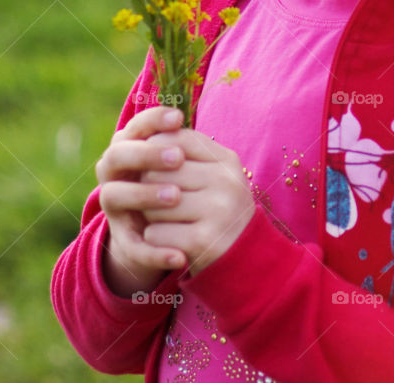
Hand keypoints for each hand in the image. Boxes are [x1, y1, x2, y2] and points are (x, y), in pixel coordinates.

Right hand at [95, 105, 188, 295]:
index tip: (179, 118)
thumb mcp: (179, 160)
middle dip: (146, 154)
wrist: (164, 228)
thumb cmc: (175, 178)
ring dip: (144, 194)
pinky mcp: (123, 239)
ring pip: (114, 196)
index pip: (134, 126)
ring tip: (176, 197)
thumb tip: (186, 121)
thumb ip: (181, 141)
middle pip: (117, 156)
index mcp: (128, 146)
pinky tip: (180, 257)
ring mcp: (114, 206)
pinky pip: (133, 246)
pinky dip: (155, 252)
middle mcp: (114, 173)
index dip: (153, 119)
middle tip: (178, 157)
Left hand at [141, 129, 255, 276]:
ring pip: (153, 204)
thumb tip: (148, 135)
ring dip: (150, 215)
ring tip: (167, 220)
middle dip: (148, 188)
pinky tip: (169, 240)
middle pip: (158, 172)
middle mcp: (226, 181)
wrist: (244, 258)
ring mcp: (218, 211)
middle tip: (158, 200)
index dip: (154, 151)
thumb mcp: (214, 176)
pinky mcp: (204, 240)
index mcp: (227, 161)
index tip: (151, 166)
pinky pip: (155, 233)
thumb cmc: (218, 209)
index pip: (177, 140)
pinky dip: (154, 238)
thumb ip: (187, 153)